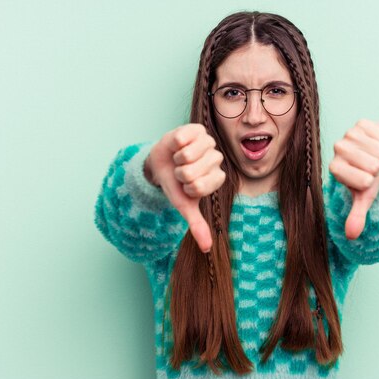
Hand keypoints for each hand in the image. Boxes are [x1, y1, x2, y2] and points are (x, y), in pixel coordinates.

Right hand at [145, 124, 225, 252]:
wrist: (161, 164)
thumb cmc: (175, 185)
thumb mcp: (184, 205)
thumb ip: (197, 225)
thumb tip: (207, 249)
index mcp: (217, 178)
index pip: (200, 186)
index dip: (186, 187)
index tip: (186, 186)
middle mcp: (216, 159)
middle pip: (192, 170)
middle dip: (179, 173)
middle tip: (180, 171)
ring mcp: (208, 142)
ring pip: (187, 153)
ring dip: (176, 159)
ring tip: (178, 159)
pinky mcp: (197, 129)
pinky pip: (183, 136)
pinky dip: (174, 143)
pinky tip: (177, 145)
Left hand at [328, 119, 378, 239]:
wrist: (373, 156)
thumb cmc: (367, 179)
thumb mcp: (363, 198)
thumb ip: (356, 216)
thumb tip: (351, 236)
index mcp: (335, 169)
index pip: (364, 181)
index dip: (371, 182)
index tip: (365, 179)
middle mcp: (338, 149)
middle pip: (373, 165)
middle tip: (372, 167)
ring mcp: (349, 134)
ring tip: (375, 156)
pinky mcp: (361, 123)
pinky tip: (377, 143)